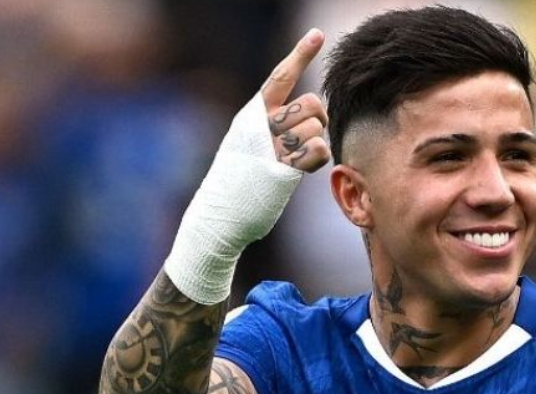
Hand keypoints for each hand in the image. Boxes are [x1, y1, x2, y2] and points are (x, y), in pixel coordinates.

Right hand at [162, 28, 329, 302]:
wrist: (217, 217)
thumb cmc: (237, 182)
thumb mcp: (246, 144)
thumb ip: (270, 125)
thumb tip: (309, 115)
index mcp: (251, 114)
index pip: (279, 77)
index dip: (300, 54)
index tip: (317, 35)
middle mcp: (261, 126)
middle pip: (311, 103)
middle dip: (319, 118)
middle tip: (310, 135)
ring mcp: (271, 147)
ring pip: (317, 127)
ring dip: (317, 140)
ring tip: (298, 157)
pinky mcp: (283, 171)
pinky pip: (318, 151)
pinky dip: (318, 157)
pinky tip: (305, 166)